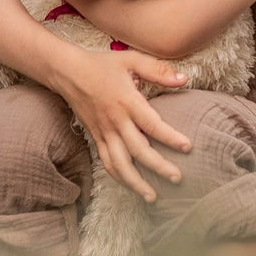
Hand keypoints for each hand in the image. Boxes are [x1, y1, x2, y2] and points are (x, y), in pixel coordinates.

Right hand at [46, 43, 191, 200]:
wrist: (67, 72)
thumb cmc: (102, 65)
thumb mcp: (131, 59)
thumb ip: (158, 70)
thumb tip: (184, 79)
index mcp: (127, 101)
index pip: (151, 124)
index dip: (170, 137)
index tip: (187, 147)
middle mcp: (115, 121)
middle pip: (138, 150)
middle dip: (158, 167)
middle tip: (177, 178)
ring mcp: (104, 132)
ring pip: (120, 164)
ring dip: (136, 182)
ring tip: (153, 197)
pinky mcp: (96, 138)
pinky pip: (106, 162)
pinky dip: (119, 177)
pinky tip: (132, 186)